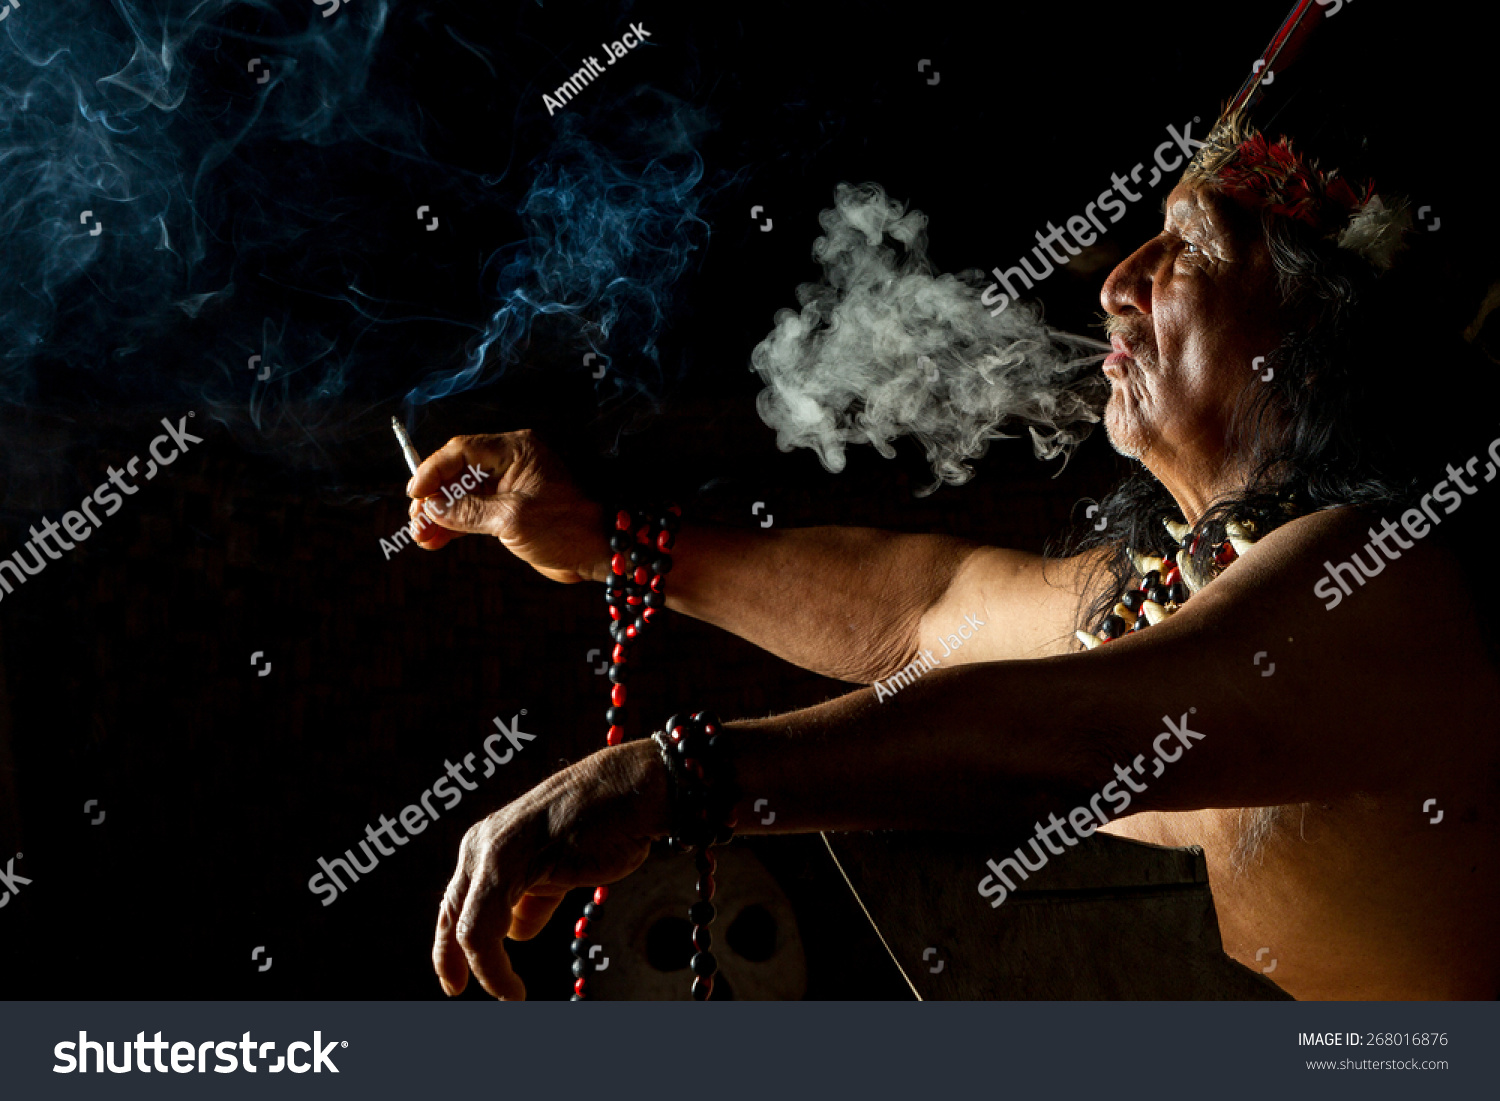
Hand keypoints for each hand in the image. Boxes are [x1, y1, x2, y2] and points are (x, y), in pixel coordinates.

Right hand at [406, 429, 608, 583]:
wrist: (595, 553)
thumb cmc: (565, 528)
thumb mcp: (513, 519)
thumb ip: (469, 511)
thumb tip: (432, 508)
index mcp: (516, 450)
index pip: (463, 450)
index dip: (434, 470)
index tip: (416, 493)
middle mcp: (510, 462)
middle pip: (458, 472)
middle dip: (434, 497)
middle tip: (416, 521)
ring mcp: (508, 486)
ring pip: (461, 494)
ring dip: (440, 514)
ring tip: (420, 536)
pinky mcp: (507, 509)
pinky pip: (472, 511)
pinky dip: (453, 525)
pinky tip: (435, 540)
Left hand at [432, 739, 668, 999]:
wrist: (631, 792)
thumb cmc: (603, 824)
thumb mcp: (558, 869)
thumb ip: (534, 897)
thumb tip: (517, 931)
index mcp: (488, 844)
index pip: (457, 902)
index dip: (449, 946)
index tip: (454, 982)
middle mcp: (481, 846)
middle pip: (451, 915)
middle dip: (451, 960)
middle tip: (456, 992)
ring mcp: (493, 854)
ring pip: (467, 928)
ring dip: (486, 970)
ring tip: (509, 994)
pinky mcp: (509, 866)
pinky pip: (485, 930)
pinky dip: (495, 967)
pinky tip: (513, 989)